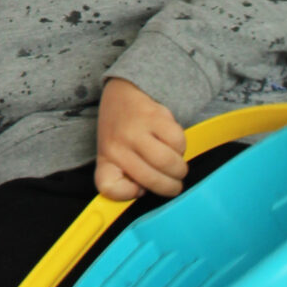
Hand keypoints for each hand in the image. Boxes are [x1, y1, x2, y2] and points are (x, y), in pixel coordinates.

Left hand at [95, 77, 187, 201]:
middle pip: (151, 181)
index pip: (109, 187)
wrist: (122, 93)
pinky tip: (172, 143)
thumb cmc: (121, 132)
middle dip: (171, 187)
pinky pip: (178, 142)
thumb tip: (146, 191)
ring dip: (179, 169)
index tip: (139, 188)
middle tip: (174, 184)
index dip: (129, 193)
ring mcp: (135, 129)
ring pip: (168, 163)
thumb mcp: (112, 155)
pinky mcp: (154, 116)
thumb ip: (123, 177)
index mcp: (105, 158)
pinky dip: (181, 147)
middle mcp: (116, 144)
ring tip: (175, 164)